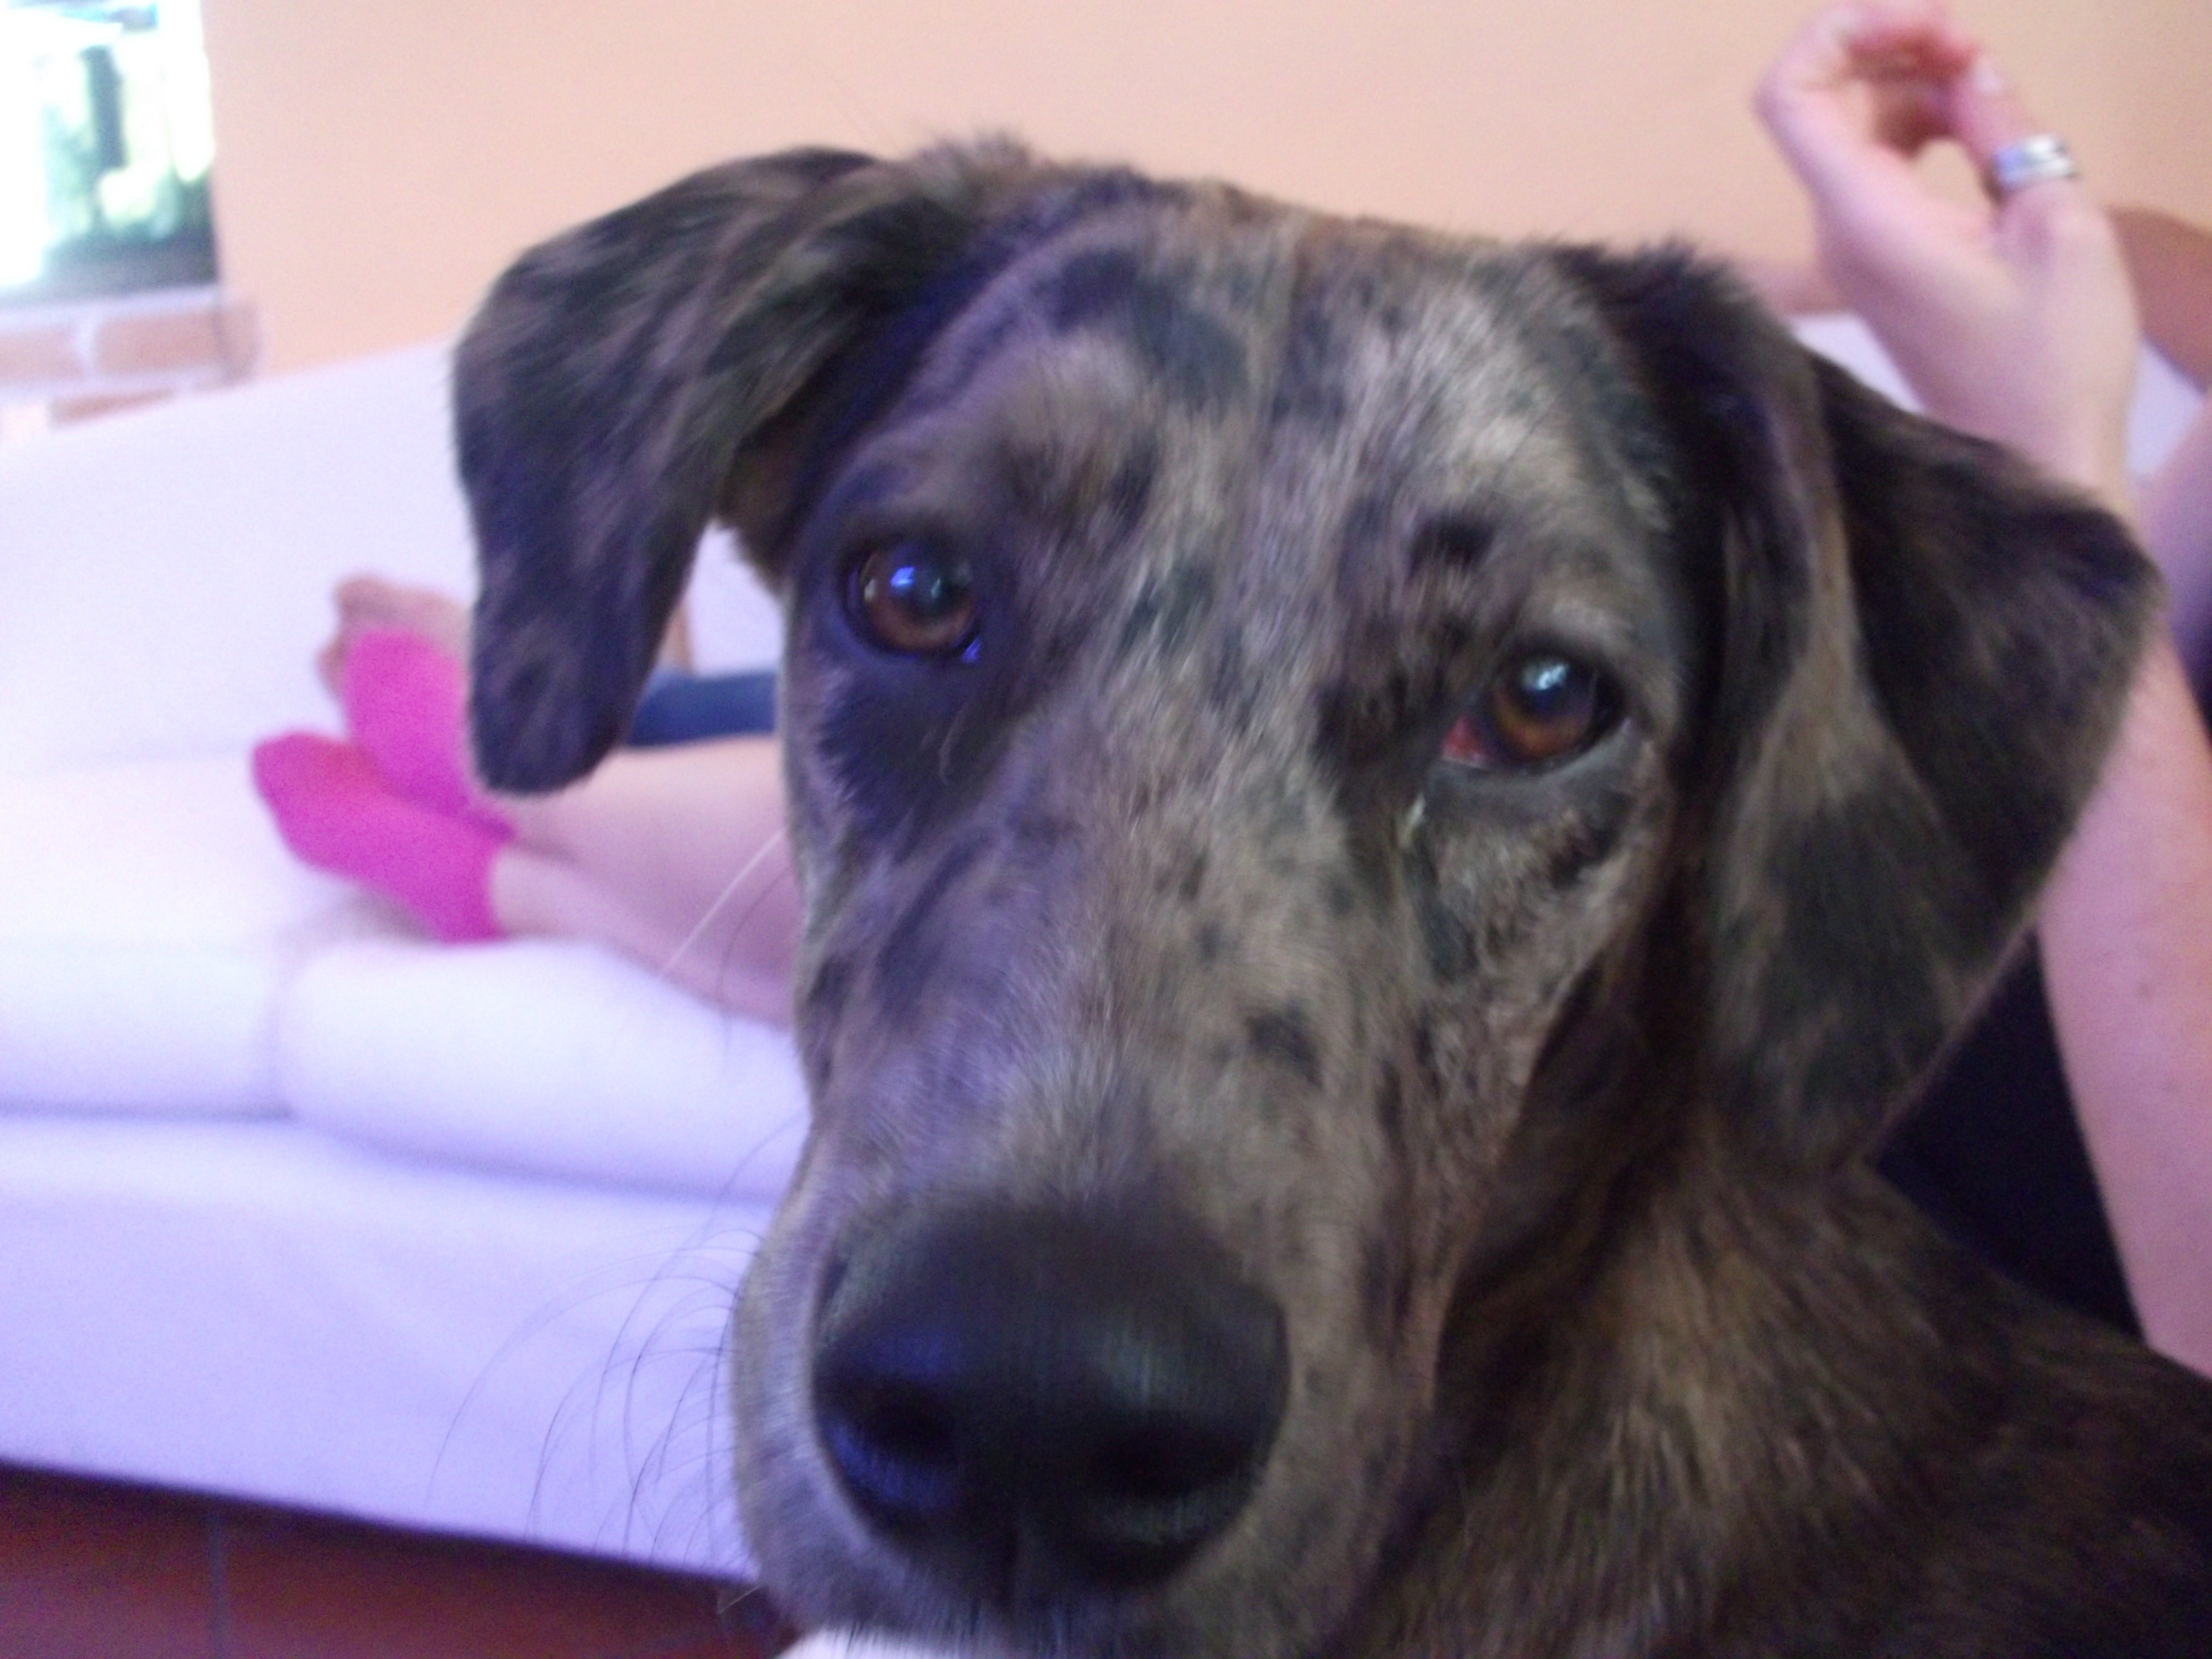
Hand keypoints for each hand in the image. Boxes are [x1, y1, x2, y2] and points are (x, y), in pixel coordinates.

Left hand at [1756, 2, 2137, 500]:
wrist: (2036, 460)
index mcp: (1866, 219)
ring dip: (1912, 83)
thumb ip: (2002, 128)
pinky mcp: (1878, 263)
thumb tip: (1966, 69)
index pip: (1790, 96)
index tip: (1929, 20)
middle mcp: (1838, 232)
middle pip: (1821, 100)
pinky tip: (1978, 125)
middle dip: (1889, 46)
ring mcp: (1852, 250)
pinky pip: (1877, 168)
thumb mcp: (2056, 221)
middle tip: (1972, 44)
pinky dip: (1919, 126)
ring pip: (1854, 129)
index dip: (1840, 32)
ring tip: (1988, 81)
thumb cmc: (2054, 360)